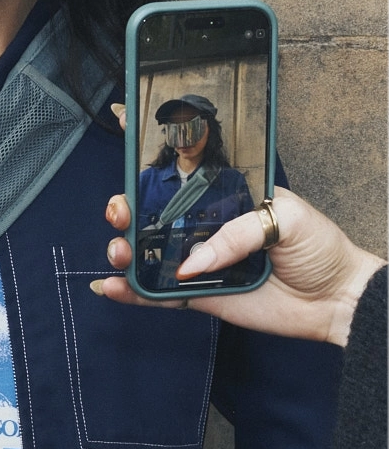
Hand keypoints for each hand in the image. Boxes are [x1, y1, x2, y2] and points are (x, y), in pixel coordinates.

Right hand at [95, 185, 382, 347]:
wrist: (337, 298)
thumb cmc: (320, 248)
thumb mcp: (286, 218)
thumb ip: (238, 232)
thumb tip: (192, 262)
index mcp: (227, 196)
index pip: (183, 176)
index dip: (152, 165)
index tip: (126, 150)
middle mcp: (208, 226)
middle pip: (155, 216)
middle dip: (128, 211)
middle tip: (121, 215)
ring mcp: (201, 261)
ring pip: (151, 254)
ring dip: (126, 250)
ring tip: (119, 252)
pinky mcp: (200, 296)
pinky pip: (160, 295)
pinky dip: (133, 293)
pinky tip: (112, 287)